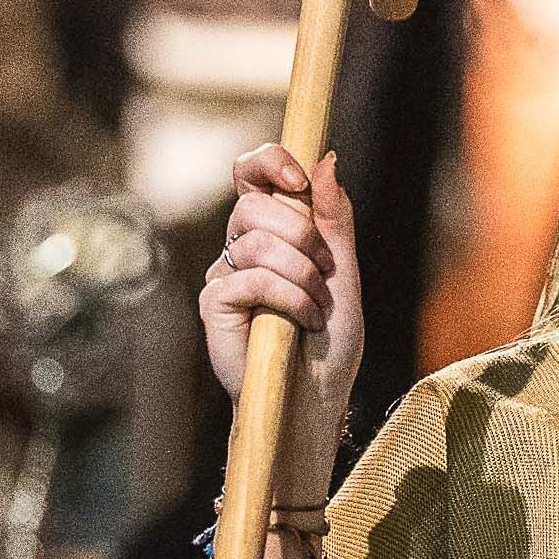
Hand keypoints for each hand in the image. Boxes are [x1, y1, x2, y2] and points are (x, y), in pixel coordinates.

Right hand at [201, 145, 363, 501]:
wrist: (316, 398)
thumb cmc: (330, 342)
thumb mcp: (345, 274)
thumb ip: (335, 220)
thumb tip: (328, 159)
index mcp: (271, 230)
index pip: (251, 174)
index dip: (269, 162)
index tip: (298, 178)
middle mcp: (241, 247)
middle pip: (255, 204)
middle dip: (303, 233)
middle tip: (326, 272)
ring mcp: (224, 275)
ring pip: (255, 241)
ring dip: (302, 275)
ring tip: (317, 308)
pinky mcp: (213, 304)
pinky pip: (250, 278)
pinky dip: (289, 298)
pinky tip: (301, 322)